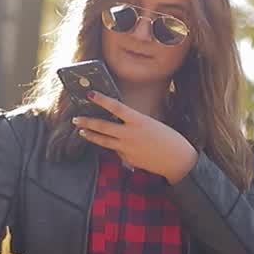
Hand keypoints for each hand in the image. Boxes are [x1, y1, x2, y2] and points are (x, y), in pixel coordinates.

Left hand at [72, 92, 198, 183]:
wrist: (177, 160)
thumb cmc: (168, 139)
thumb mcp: (151, 124)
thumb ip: (133, 124)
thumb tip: (118, 125)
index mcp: (138, 120)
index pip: (115, 107)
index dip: (101, 99)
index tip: (89, 94)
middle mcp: (130, 134)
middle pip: (102, 126)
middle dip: (87, 121)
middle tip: (76, 118)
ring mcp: (127, 148)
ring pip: (103, 141)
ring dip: (91, 135)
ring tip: (82, 131)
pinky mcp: (127, 159)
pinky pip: (117, 151)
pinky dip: (115, 147)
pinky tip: (119, 146)